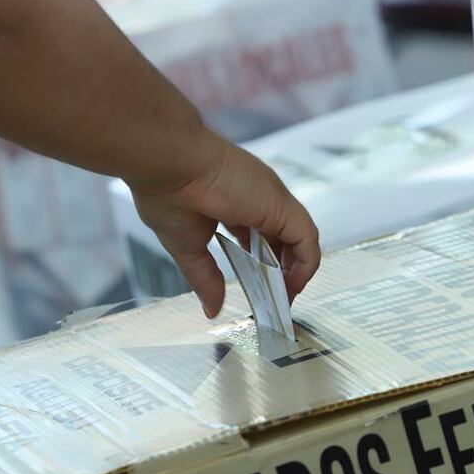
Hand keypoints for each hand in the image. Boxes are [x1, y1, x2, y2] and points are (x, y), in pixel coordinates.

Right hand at [130, 131, 320, 318]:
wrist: (168, 163)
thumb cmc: (167, 192)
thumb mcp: (187, 247)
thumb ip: (205, 278)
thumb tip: (211, 309)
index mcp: (234, 201)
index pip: (258, 235)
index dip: (261, 263)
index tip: (258, 289)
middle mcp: (257, 199)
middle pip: (281, 239)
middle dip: (280, 272)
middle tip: (274, 301)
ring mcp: (271, 201)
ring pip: (298, 241)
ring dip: (294, 273)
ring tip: (283, 300)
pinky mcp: (281, 206)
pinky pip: (307, 240)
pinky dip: (304, 266)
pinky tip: (291, 287)